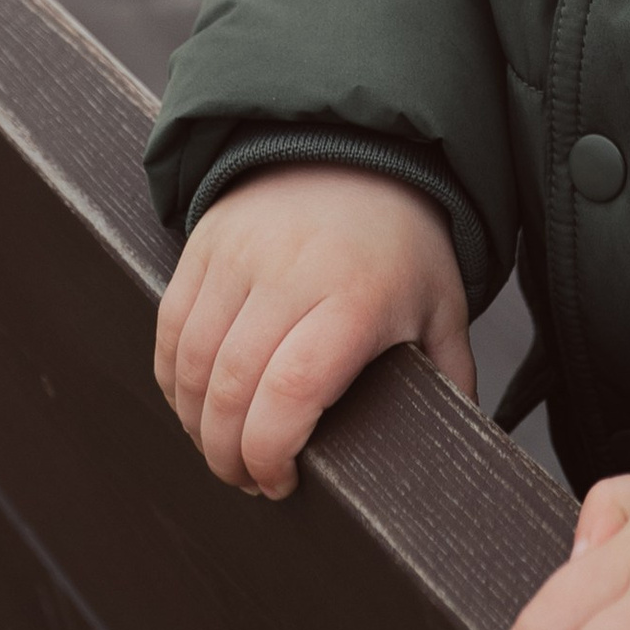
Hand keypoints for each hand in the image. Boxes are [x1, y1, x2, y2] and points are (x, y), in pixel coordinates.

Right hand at [155, 163, 473, 496]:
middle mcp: (290, 272)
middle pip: (231, 388)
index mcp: (356, 297)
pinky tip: (196, 408)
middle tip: (249, 480)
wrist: (358, 146)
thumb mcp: (441, 306)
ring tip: (223, 451)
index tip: (282, 483)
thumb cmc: (403, 242)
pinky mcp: (203, 243)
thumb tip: (460, 444)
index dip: (271, 452)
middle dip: (229, 455)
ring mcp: (238, 254)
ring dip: (197, 425)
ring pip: (190, 364)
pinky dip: (173, 381)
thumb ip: (449, 378)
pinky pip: (168, 329)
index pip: (291, 391)